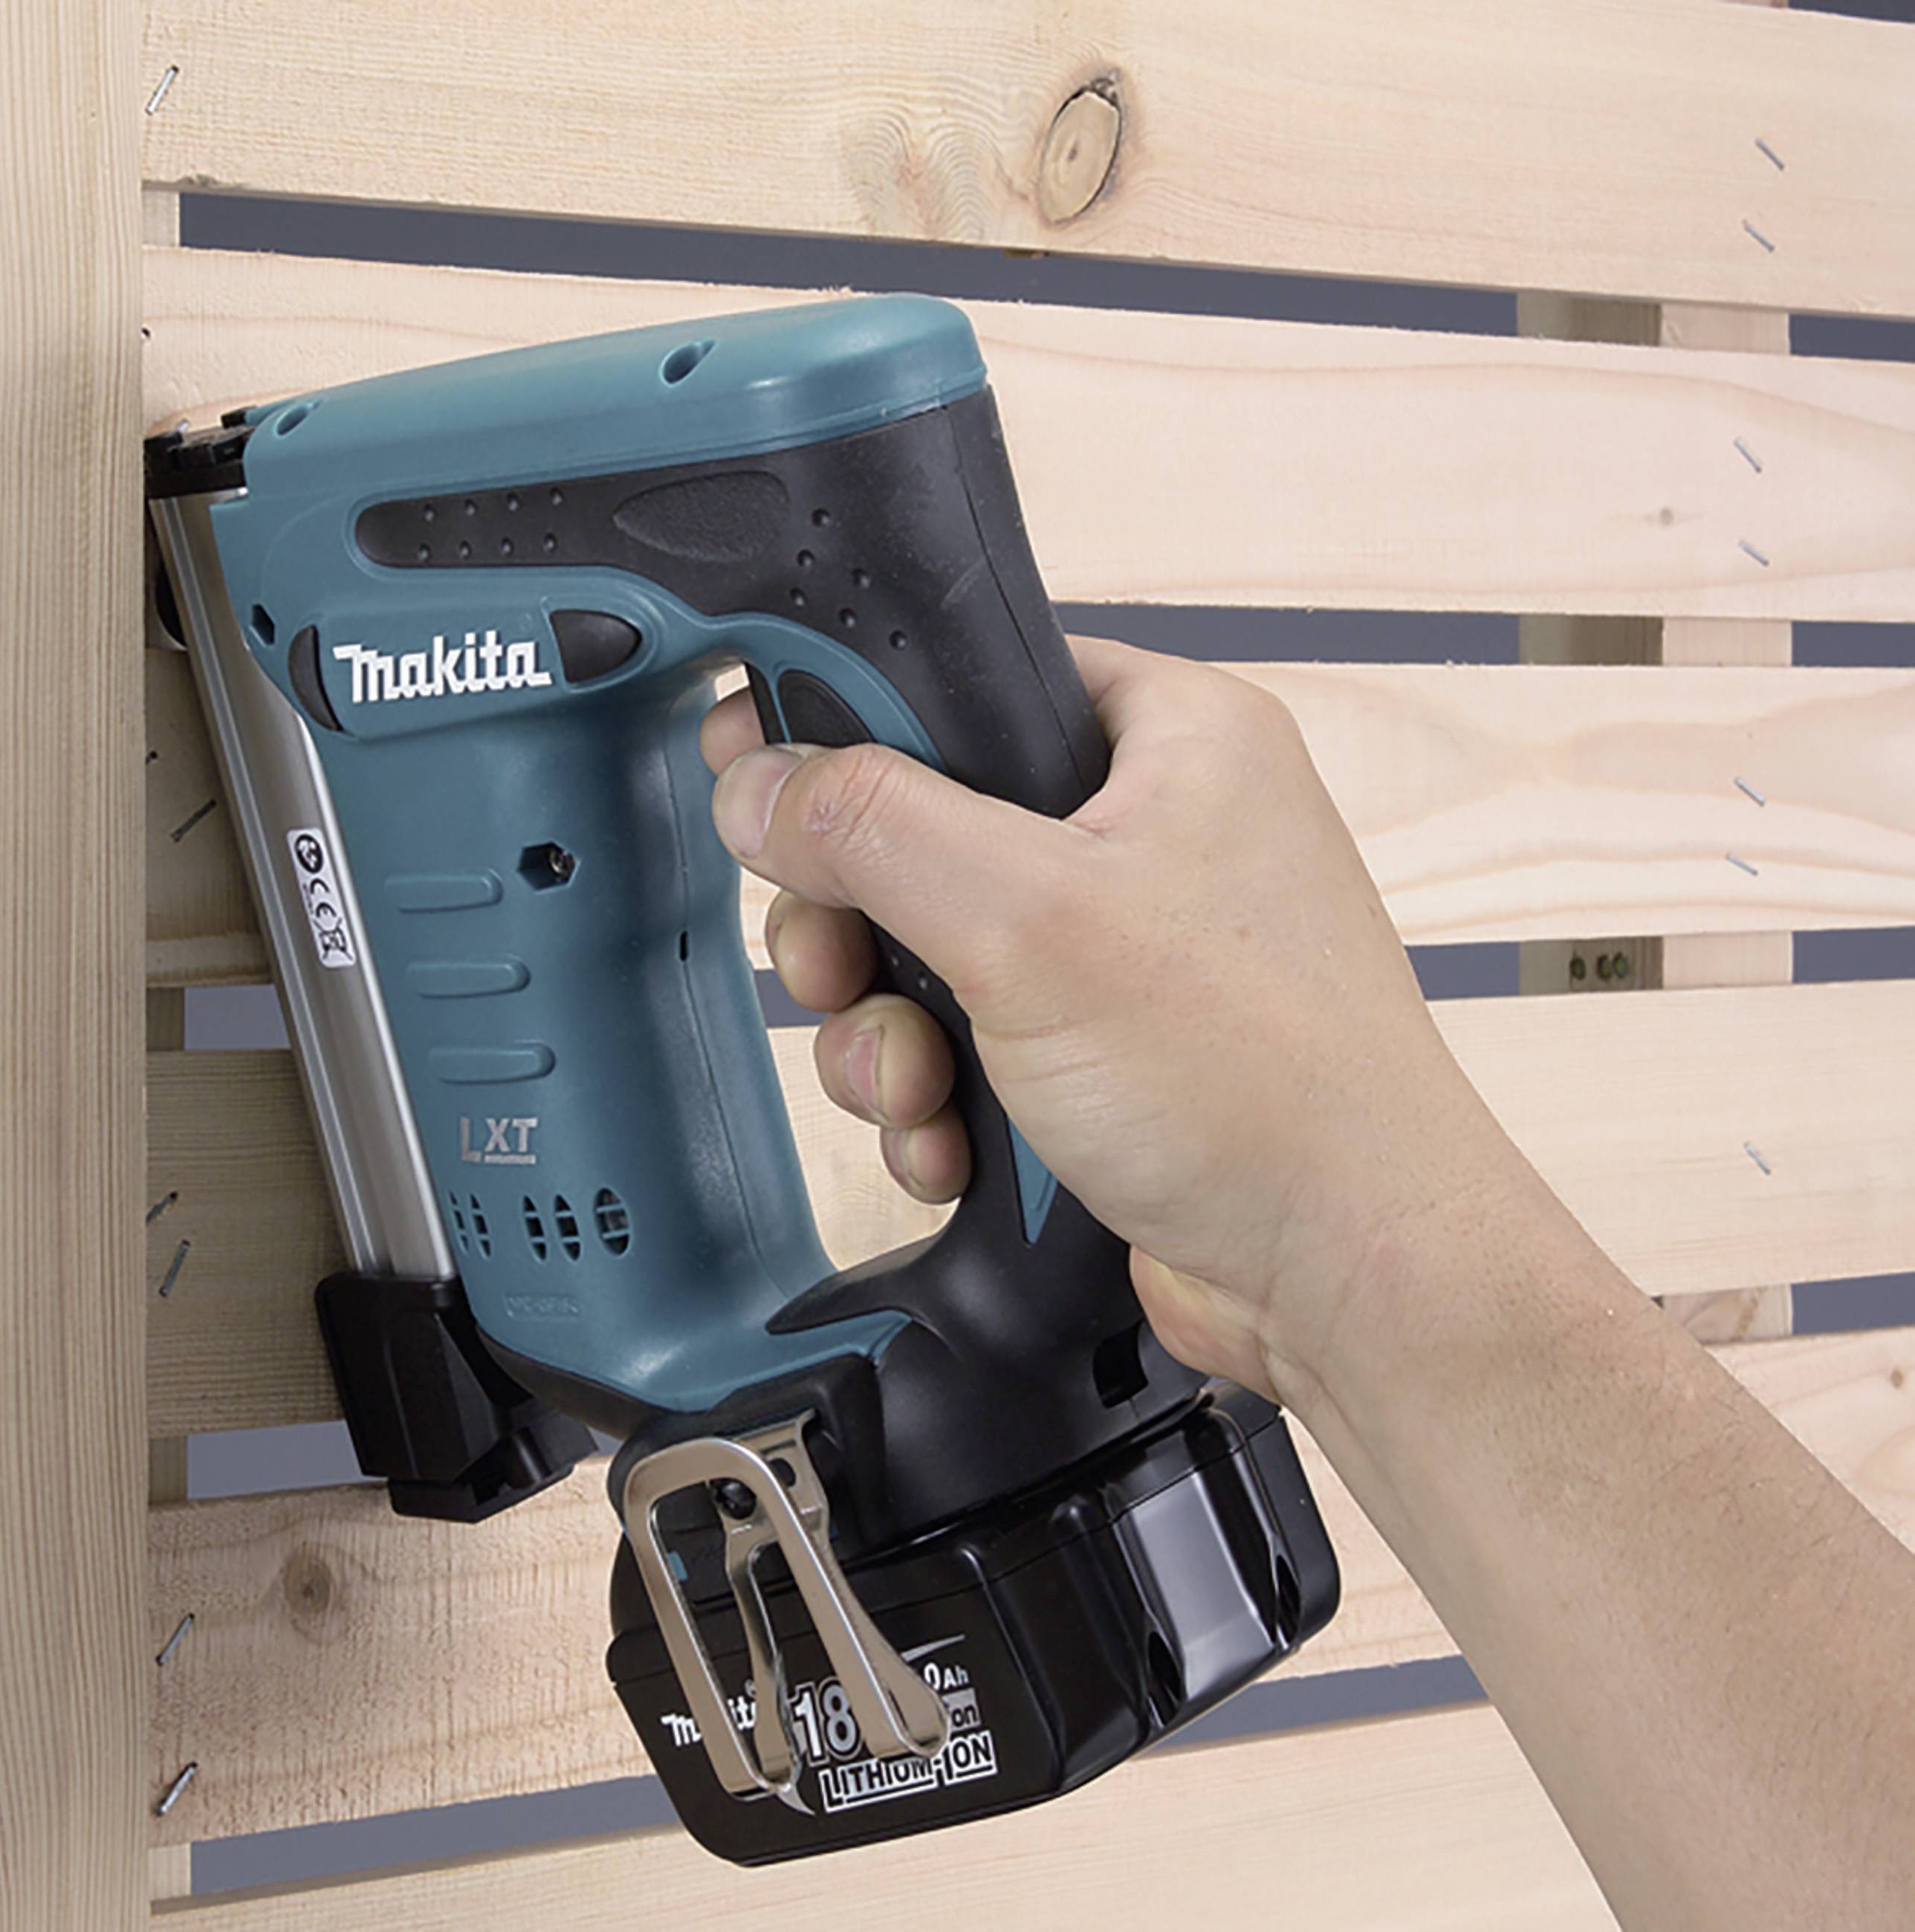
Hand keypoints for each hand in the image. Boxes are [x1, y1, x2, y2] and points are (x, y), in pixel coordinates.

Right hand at [703, 636, 1535, 1408]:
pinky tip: (952, 1149)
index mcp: (1174, 739)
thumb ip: (876, 830)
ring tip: (918, 1090)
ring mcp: (1128, 954)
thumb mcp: (1033, 922)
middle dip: (861, 926)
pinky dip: (941, 1100)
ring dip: (891, 1035)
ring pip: (934, 955)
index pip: (974, 682)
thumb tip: (765, 786)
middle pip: (928, 832)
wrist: (1349, 1274)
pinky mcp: (1105, 1055)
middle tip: (834, 969)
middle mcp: (1154, 834)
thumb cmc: (1265, 1085)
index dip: (858, 724)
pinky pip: (971, 1047)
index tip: (768, 769)